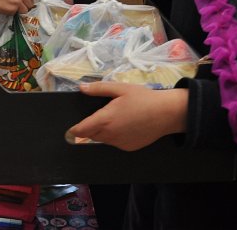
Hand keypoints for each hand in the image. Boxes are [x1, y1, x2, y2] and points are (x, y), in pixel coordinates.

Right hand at [0, 0, 38, 13]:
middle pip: (32, 3)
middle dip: (25, 4)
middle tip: (16, 3)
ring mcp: (18, 1)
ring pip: (26, 9)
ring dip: (20, 10)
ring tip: (11, 6)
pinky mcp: (14, 9)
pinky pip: (18, 13)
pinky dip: (14, 12)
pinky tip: (7, 8)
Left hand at [67, 83, 187, 150]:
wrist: (167, 113)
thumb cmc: (142, 98)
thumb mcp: (120, 88)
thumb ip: (98, 88)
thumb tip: (80, 88)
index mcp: (104, 120)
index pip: (81, 130)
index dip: (73, 130)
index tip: (70, 128)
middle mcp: (110, 135)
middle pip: (91, 135)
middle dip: (89, 128)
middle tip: (98, 115)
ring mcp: (120, 144)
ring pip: (103, 140)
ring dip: (102, 132)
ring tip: (114, 118)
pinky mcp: (129, 148)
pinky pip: (115, 143)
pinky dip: (115, 136)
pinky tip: (125, 126)